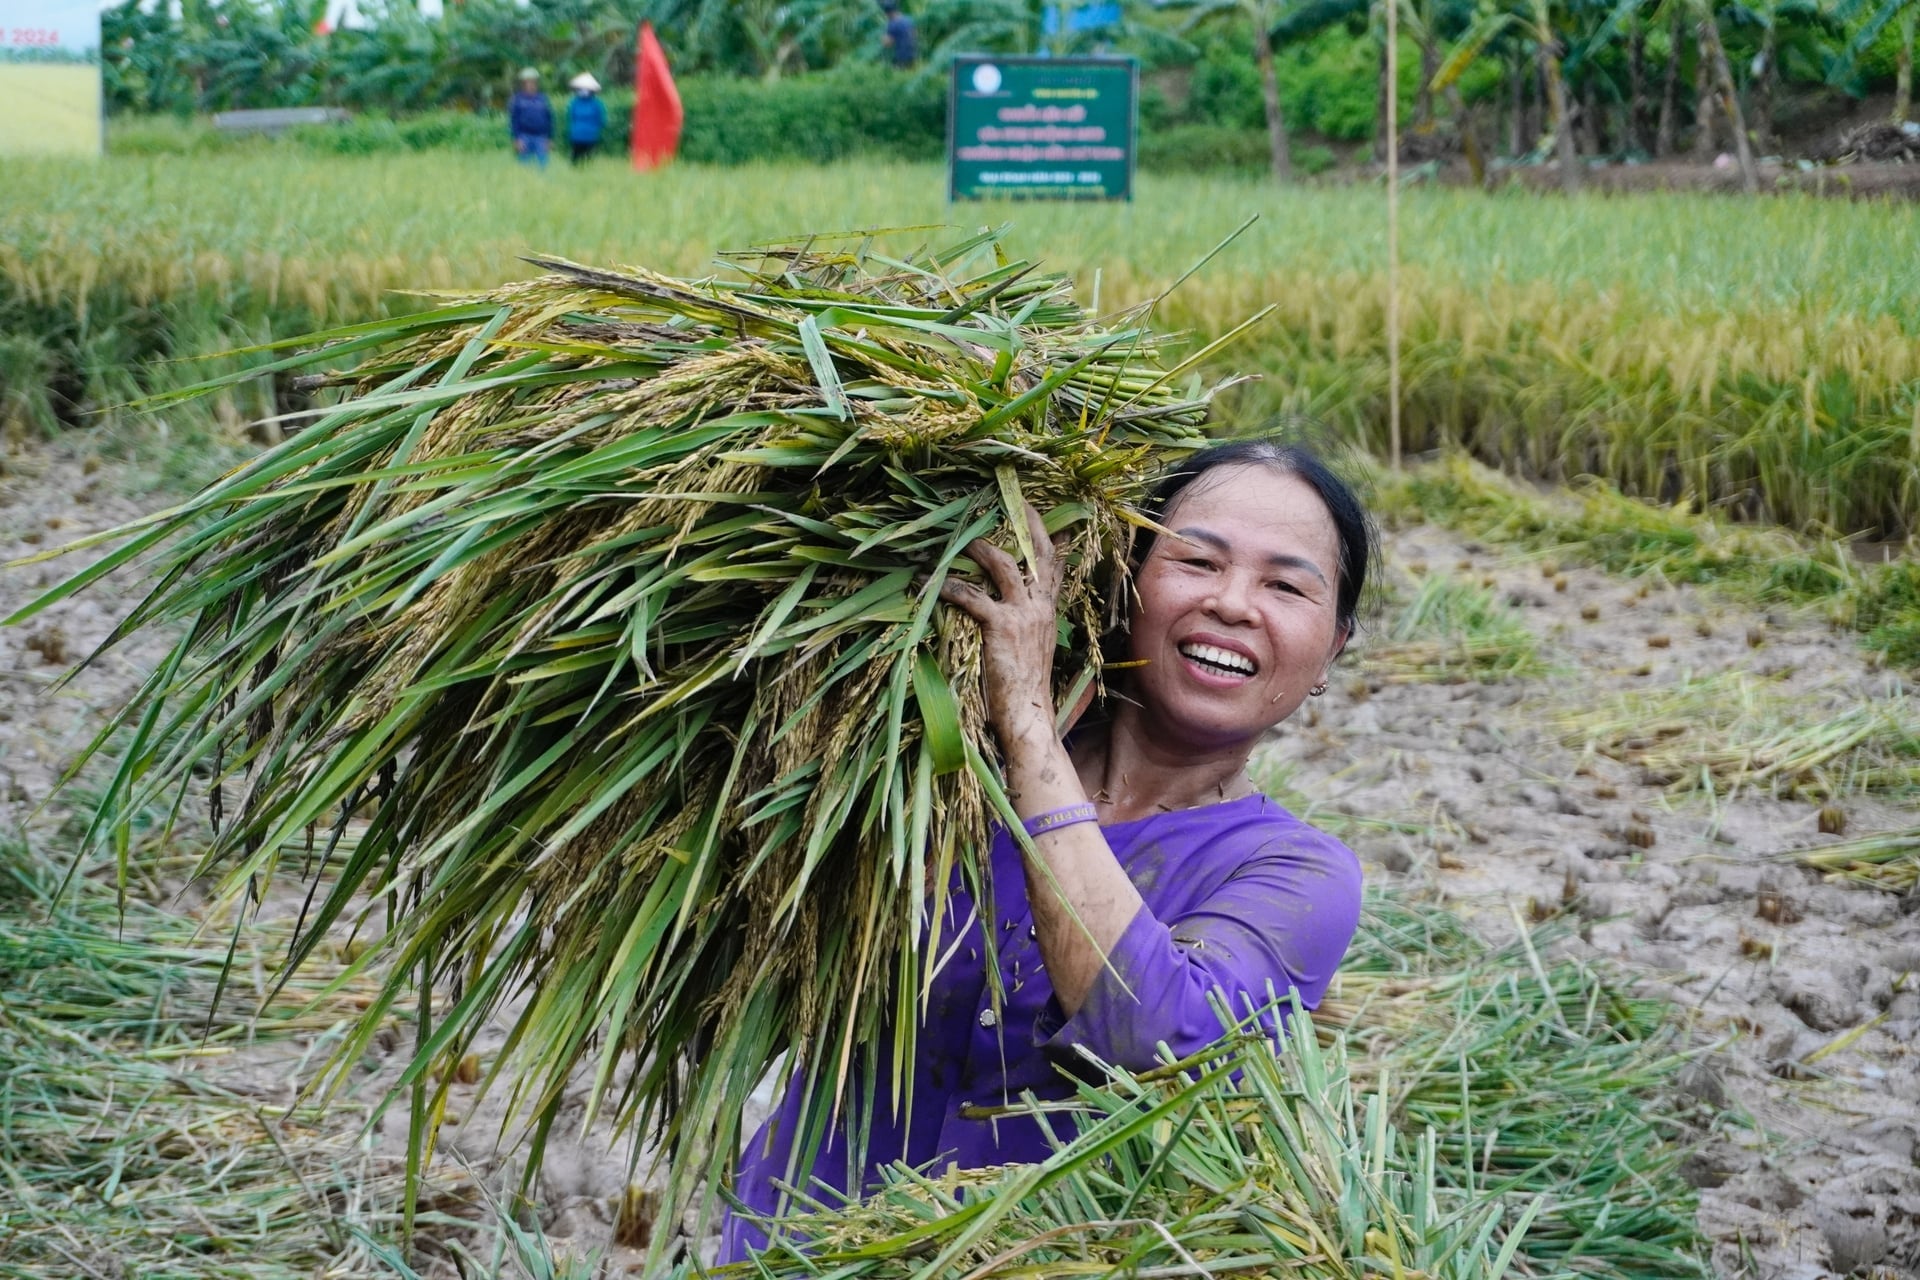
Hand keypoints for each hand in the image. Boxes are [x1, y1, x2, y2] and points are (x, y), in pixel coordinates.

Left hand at [939, 502, 1065, 750]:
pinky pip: (970, 595)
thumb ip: (1029, 625)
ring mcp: (1022, 614)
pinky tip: (928, 582)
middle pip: (1036, 551)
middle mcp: (1040, 606)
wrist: (1029, 717)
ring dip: (978, 546)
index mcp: (1048, 611)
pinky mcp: (1000, 627)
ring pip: (1001, 563)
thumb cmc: (1026, 690)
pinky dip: (947, 586)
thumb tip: (1018, 614)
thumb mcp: (1035, 650)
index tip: (1044, 513)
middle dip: (1024, 520)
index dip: (1050, 537)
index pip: (1055, 564)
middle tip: (1010, 496)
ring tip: (959, 536)